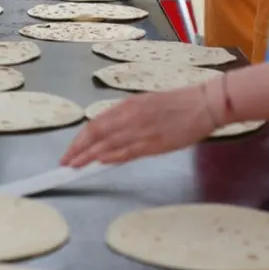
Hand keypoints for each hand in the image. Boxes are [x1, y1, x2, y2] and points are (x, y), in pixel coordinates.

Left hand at [61, 85, 216, 167]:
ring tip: (76, 167)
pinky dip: (112, 158)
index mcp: (128, 104)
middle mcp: (131, 116)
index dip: (79, 139)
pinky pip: (128, 152)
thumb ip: (126, 117)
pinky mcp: (155, 144)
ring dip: (90, 157)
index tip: (69, 150)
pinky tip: (101, 163)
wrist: (203, 104)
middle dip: (78, 150)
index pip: (95, 123)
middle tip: (65, 162)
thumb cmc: (178, 103)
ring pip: (108, 145)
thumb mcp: (147, 102)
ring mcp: (142, 130)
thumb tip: (108, 133)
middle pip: (96, 134)